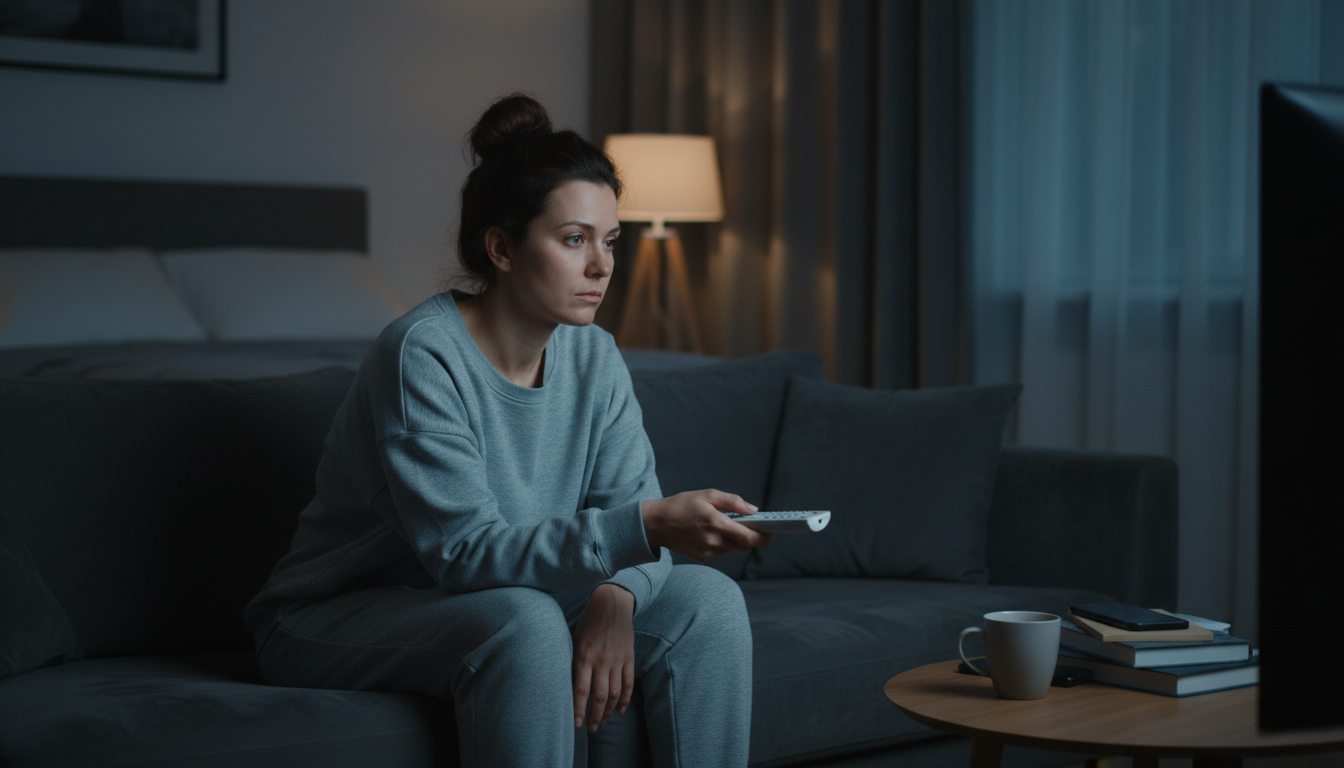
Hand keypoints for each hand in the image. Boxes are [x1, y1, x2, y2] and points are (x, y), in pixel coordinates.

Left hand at [572, 583, 635, 732]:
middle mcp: (601, 660)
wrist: (612, 603)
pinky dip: (625, 699)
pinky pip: (628, 683)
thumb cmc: (588, 622)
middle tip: (591, 729)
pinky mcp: (629, 658)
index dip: (578, 710)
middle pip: (599, 697)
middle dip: (595, 717)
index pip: (580, 691)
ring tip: (603, 722)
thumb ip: (574, 662)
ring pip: (615, 694)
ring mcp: (617, 660)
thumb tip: (567, 686)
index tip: (575, 724)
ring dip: (610, 712)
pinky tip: (621, 710)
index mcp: (584, 656)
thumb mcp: (575, 640)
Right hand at [640, 489, 775, 562]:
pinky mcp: (701, 558)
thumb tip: (753, 509)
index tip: (772, 532)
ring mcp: (707, 552)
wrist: (656, 524)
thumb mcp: (707, 495)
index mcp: (716, 523)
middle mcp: (713, 541)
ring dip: (735, 540)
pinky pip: (719, 552)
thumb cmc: (681, 505)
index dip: (764, 536)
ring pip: (732, 549)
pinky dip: (721, 544)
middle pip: (744, 545)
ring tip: (726, 526)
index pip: (749, 536)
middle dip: (751, 537)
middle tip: (752, 526)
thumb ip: (732, 502)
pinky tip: (710, 533)